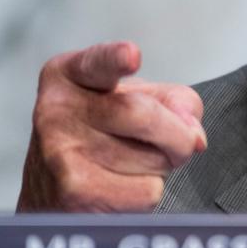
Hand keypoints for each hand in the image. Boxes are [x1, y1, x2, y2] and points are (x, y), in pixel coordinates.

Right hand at [17, 42, 206, 211]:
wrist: (53, 188)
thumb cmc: (103, 133)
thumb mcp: (140, 98)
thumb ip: (176, 101)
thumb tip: (193, 135)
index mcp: (71, 74)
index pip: (98, 63)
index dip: (116, 59)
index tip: (131, 55)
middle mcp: (57, 108)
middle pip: (144, 115)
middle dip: (177, 135)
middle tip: (175, 142)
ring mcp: (59, 152)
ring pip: (153, 159)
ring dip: (160, 166)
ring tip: (130, 162)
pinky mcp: (73, 192)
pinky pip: (146, 192)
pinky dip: (148, 192)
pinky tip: (120, 187)